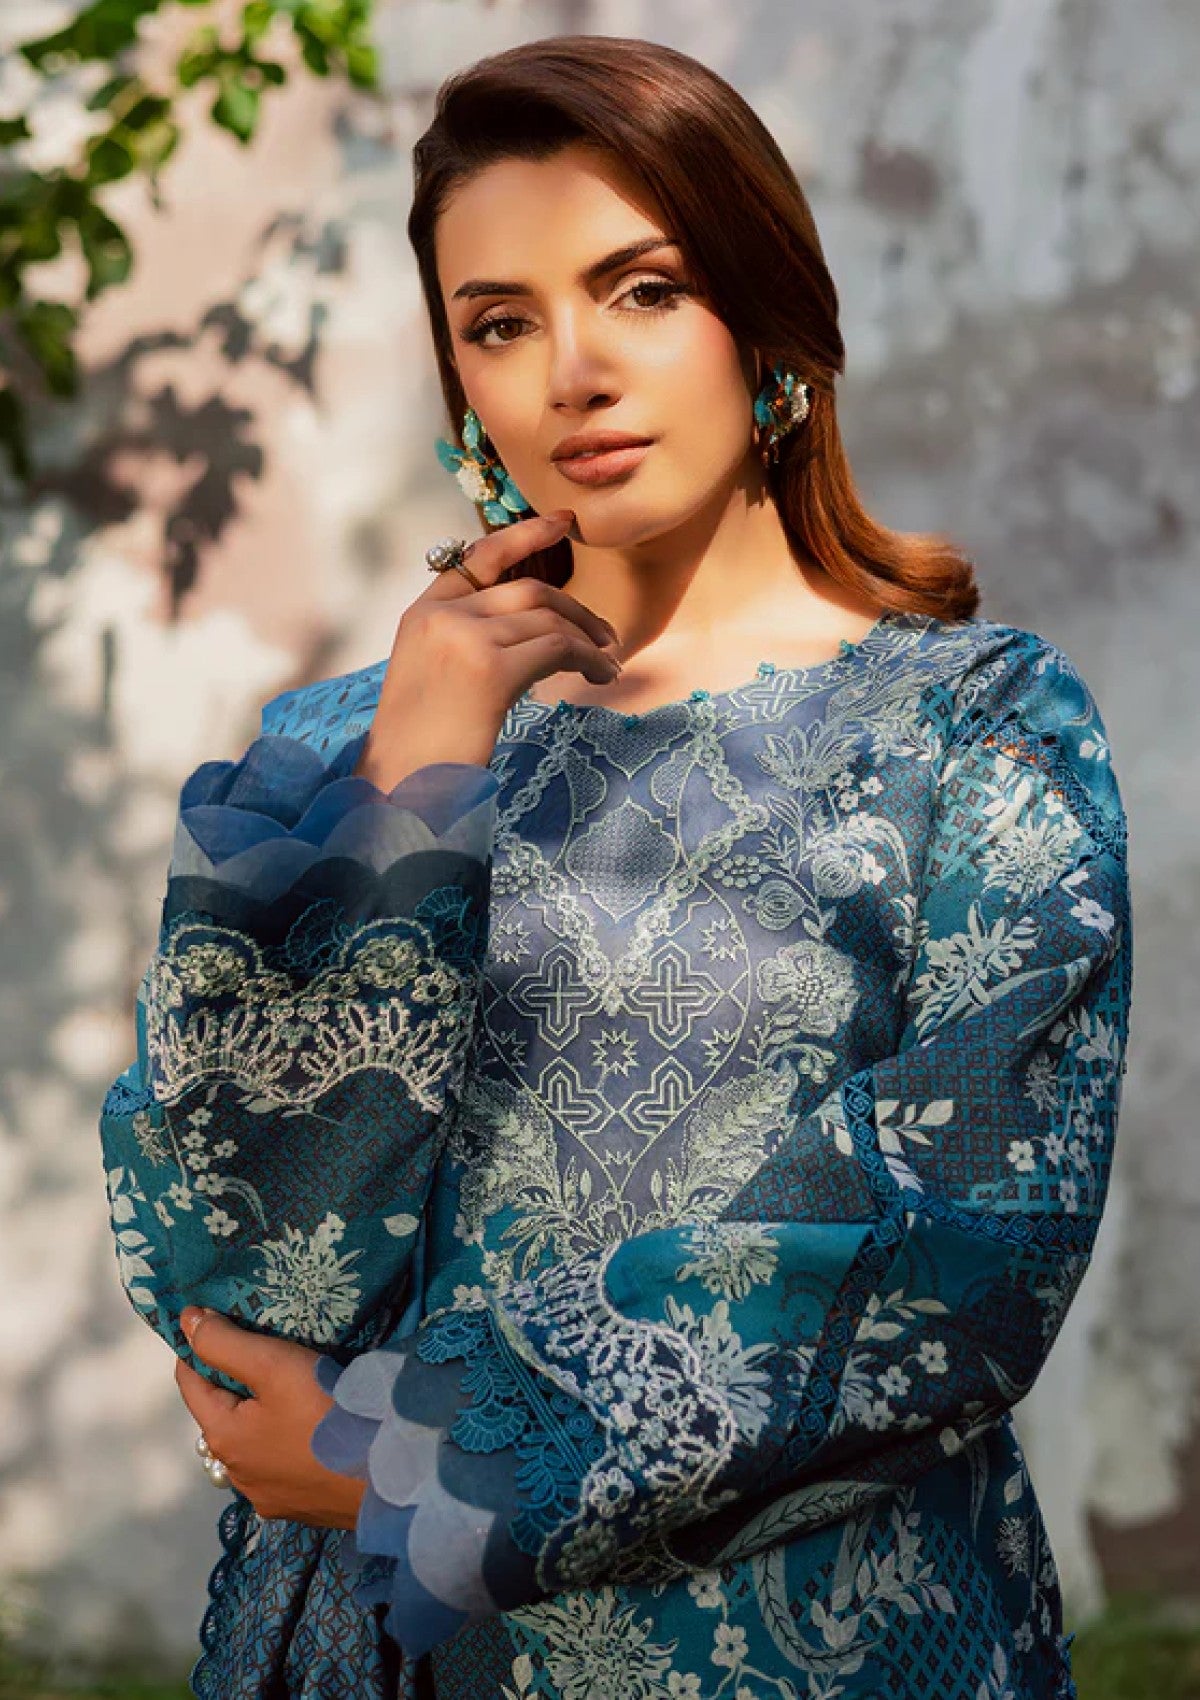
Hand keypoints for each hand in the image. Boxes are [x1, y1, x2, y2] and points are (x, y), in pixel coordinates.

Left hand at [175, 1307, 364, 1529]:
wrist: (387, 1475)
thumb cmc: (325, 1412)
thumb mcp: (274, 1365)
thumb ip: (225, 1342)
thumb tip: (186, 1321)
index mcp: (223, 1439)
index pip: (191, 1384)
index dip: (197, 1349)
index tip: (213, 1320)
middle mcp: (237, 1474)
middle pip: (222, 1416)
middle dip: (233, 1382)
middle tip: (263, 1349)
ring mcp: (269, 1496)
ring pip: (251, 1444)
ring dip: (259, 1418)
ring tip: (289, 1391)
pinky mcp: (299, 1507)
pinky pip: (279, 1468)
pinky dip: (283, 1445)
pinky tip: (308, 1433)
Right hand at [356, 508, 623, 789]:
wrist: (400, 787)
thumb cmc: (419, 749)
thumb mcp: (429, 677)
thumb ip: (464, 641)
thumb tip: (531, 630)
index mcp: (421, 614)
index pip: (478, 558)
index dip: (524, 535)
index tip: (561, 522)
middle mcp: (442, 617)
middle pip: (529, 590)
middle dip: (577, 609)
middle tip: (607, 636)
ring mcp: (465, 639)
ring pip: (550, 620)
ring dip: (590, 641)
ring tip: (608, 665)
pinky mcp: (492, 670)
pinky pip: (559, 648)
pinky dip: (589, 659)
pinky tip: (601, 675)